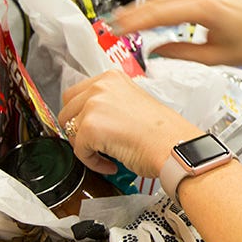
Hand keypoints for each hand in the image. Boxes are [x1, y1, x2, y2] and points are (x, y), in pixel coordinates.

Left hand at [59, 70, 198, 178]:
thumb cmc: (163, 133)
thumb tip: (92, 119)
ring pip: (71, 131)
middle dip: (77, 130)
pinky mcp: (90, 127)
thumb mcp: (133, 103)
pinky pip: (79, 151)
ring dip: (86, 147)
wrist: (174, 146)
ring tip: (106, 155)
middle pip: (67, 110)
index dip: (80, 115)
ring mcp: (93, 105)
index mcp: (112, 78)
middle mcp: (100, 86)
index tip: (88, 128)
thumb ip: (110, 105)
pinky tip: (111, 164)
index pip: (77, 94)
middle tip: (94, 144)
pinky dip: (93, 163)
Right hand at [111, 0, 241, 69]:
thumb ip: (179, 53)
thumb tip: (154, 51)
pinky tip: (152, 15)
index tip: (116, 28)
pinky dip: (165, 6)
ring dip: (148, 9)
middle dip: (135, 14)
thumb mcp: (212, 58)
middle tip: (112, 25)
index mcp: (208, 7)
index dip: (135, 21)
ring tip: (126, 22)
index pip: (161, 13)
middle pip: (161, 1)